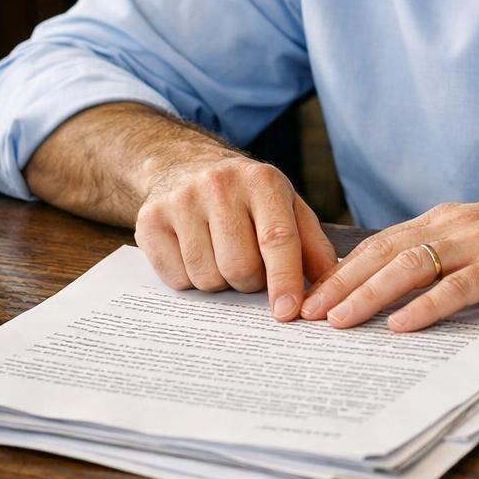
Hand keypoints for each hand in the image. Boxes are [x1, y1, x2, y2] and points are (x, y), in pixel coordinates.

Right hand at [133, 152, 336, 321]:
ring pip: (207, 278)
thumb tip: (329, 288)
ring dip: (220, 282)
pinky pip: (176, 279)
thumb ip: (311, 246)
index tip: (288, 312)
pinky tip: (195, 253)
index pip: (277, 238)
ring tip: (221, 255)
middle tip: (250, 267)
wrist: (184, 166)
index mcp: (261, 180)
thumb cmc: (247, 197)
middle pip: (240, 266)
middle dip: (250, 282)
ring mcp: (180, 201)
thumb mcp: (287, 207)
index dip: (284, 280)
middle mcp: (219, 185)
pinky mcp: (149, 221)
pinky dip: (190, 280)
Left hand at [299, 197, 478, 331]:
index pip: (381, 244)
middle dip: (341, 283)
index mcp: (446, 220)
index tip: (312, 295)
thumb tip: (404, 289)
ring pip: (410, 266)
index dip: (343, 269)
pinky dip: (426, 306)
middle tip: (306, 312)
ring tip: (339, 320)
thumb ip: (447, 256)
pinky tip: (402, 325)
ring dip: (369, 295)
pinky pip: (457, 287)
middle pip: (384, 253)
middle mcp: (454, 225)